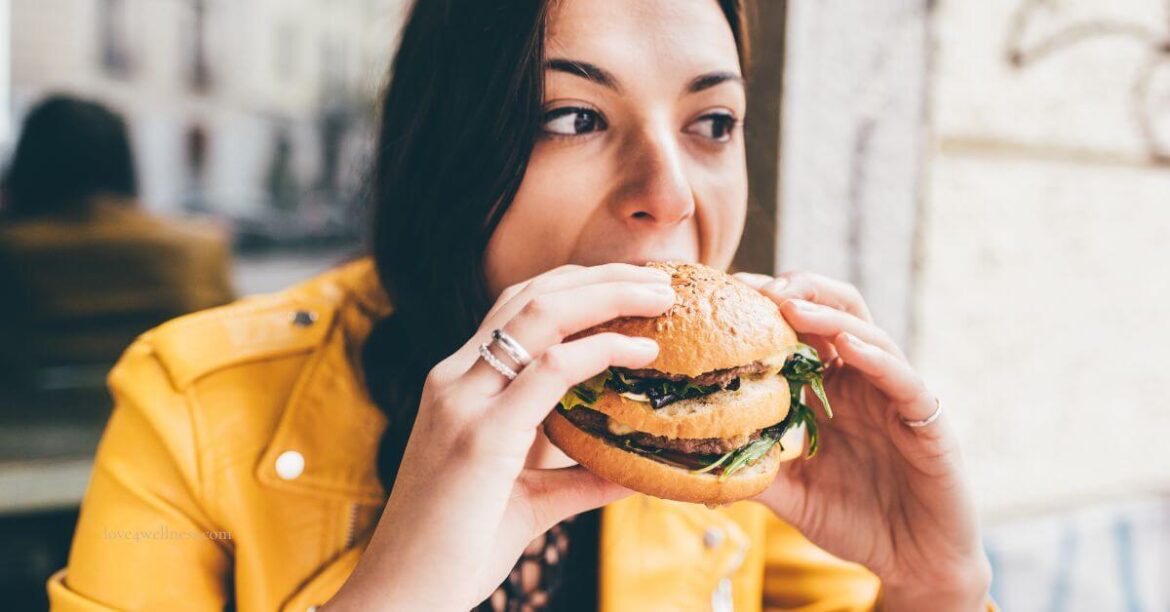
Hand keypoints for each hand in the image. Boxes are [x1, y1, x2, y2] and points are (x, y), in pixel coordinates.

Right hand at [326, 264, 674, 610]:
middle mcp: (455, 381)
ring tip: (661, 296)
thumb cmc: (458, 549)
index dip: (577, 286)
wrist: (405, 596)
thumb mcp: (529, 500)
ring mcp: (462, 403)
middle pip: (532, 294)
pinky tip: (641, 354)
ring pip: (540, 314)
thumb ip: (578, 478)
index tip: (632, 286)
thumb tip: (635, 470)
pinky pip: (549, 371)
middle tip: (661, 278)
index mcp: (459, 387)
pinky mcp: (480, 436)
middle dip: (601, 277)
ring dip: (608, 295)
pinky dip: (601, 351)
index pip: (517, 309)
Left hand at [734, 271, 990, 610]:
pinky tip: (847, 347)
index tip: (728, 294)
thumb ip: (756, 471)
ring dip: (828, 316)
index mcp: (831, 392)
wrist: (915, 562)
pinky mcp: (927, 419)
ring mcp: (896, 397)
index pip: (800, 333)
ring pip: (867, 335)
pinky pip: (903, 379)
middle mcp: (863, 383)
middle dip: (799, 291)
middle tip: (757, 288)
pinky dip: (875, 358)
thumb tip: (697, 461)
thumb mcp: (793, 495)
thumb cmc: (857, 523)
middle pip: (836, 313)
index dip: (768, 309)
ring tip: (791, 304)